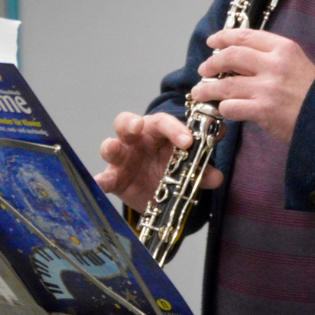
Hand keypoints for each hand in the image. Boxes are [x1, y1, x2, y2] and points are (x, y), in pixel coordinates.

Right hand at [94, 111, 222, 212]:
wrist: (159, 191)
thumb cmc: (172, 167)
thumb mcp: (188, 168)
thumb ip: (202, 171)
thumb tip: (216, 177)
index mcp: (158, 131)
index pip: (164, 122)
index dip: (175, 129)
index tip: (187, 141)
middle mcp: (137, 140)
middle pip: (127, 123)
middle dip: (130, 122)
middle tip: (137, 126)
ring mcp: (122, 159)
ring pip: (110, 146)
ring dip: (110, 146)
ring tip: (112, 147)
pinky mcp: (114, 179)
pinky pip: (104, 178)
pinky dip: (100, 180)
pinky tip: (99, 183)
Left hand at [191, 28, 314, 144]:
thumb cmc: (313, 92)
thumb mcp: (297, 63)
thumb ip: (271, 57)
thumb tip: (239, 57)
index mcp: (284, 48)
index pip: (246, 36)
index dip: (224, 37)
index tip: (213, 42)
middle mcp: (274, 64)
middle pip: (231, 56)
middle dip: (211, 63)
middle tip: (204, 70)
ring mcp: (268, 87)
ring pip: (225, 84)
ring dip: (207, 89)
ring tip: (200, 93)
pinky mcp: (263, 110)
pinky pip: (231, 107)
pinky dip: (223, 108)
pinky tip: (222, 109)